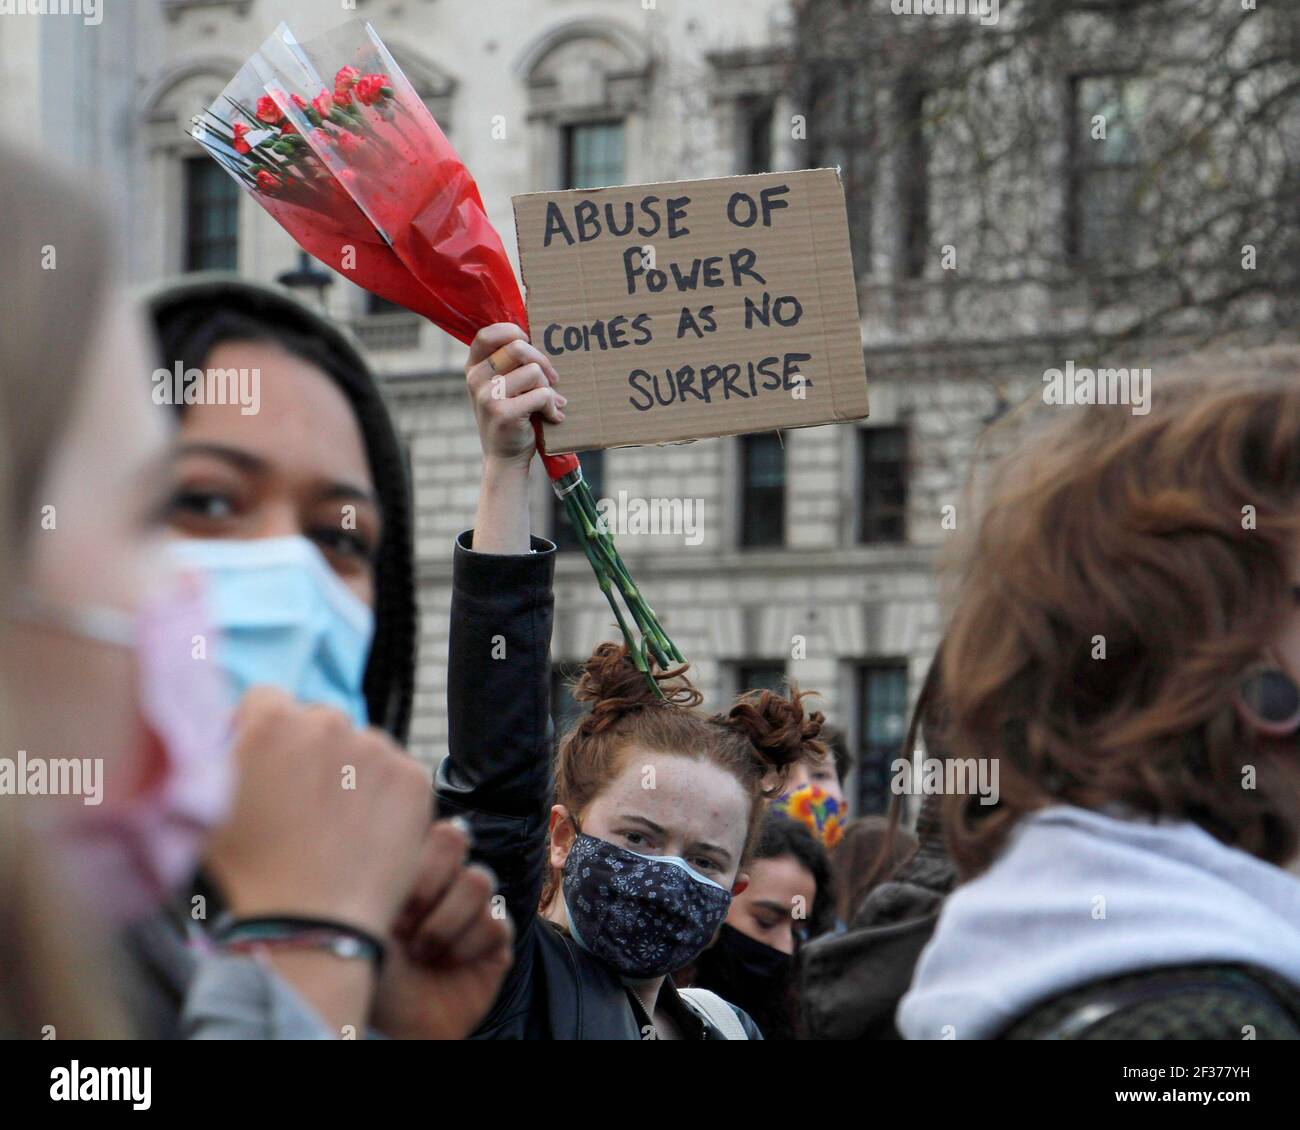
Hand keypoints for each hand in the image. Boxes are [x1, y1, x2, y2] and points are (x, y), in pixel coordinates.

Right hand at [204, 687, 431, 939]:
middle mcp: (328, 724)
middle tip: (300, 802)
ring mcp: (376, 750)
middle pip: (317, 721)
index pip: (265, 700)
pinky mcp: (413, 778)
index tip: (263, 764)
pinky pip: (396, 773)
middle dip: (307, 751)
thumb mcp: (203, 810)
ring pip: (361, 746)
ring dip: (349, 770)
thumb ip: (214, 759)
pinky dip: (384, 795)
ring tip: (334, 825)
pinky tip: (364, 833)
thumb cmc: (246, 879)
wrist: (308, 929)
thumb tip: (226, 734)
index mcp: (271, 723)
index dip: (259, 731)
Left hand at [371, 821, 513, 1039]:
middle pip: (456, 837)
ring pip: (480, 879)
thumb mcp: (362, 910)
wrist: (391, 1031)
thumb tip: (415, 822)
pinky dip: (467, 946)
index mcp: (407, 867)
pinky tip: (447, 967)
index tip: (386, 899)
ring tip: (422, 953)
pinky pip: (498, 921)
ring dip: (444, 922)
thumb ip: (386, 860)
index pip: (424, 823)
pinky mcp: (496, 942)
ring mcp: (470, 911)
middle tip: (402, 924)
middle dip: (426, 884)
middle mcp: (440, 883)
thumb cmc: (364, 972)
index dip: (412, 858)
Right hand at [465, 323, 564, 470]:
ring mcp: (487, 396)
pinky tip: (553, 417)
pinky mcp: (503, 413)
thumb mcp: (502, 387)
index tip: (530, 343)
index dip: (512, 331)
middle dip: (542, 362)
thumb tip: (542, 337)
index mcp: (473, 368)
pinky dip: (553, 407)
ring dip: (548, 387)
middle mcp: (475, 379)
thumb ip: (511, 364)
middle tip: (552, 378)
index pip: (488, 334)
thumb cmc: (511, 418)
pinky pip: (541, 394)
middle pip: (518, 347)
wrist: (504, 459)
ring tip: (550, 402)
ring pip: (533, 372)